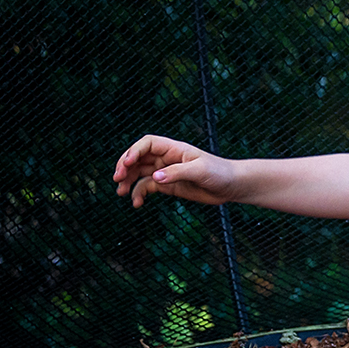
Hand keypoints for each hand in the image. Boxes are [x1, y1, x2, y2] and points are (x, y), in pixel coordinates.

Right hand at [114, 135, 236, 207]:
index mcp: (173, 149)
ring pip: (140, 173)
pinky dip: (139, 194)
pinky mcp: (169, 186)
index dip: (134, 151)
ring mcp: (166, 172)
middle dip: (125, 167)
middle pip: (138, 158)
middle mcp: (167, 158)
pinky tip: (136, 203)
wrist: (231, 186)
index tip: (127, 164)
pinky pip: (148, 187)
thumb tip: (155, 177)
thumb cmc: (219, 173)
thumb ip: (177, 173)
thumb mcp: (199, 171)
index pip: (147, 144)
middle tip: (117, 179)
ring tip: (121, 192)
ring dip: (128, 181)